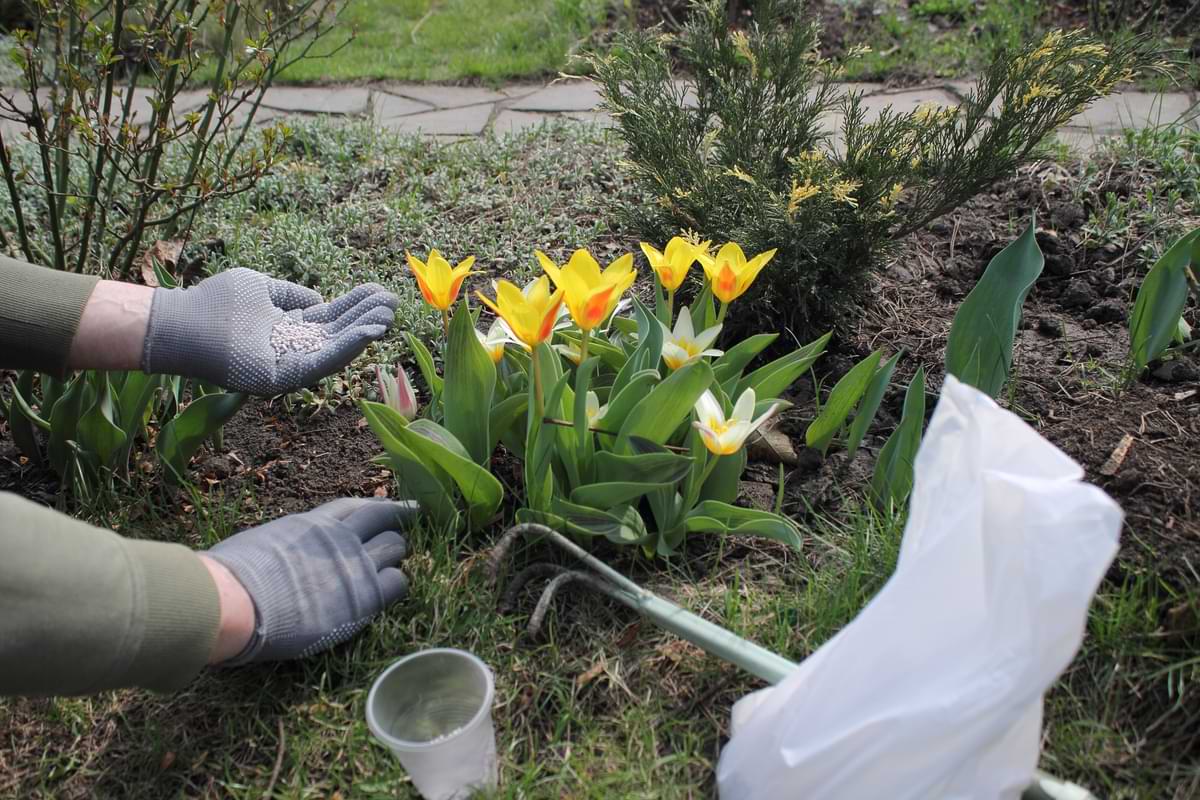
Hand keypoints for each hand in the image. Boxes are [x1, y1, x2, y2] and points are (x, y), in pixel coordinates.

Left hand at [141, 268, 398, 394]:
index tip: (381, 291)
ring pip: (335, 350)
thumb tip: (320, 300)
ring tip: (388, 318)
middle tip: (395, 303)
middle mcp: (292, 349)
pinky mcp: (284, 378)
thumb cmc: (215, 303)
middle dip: (367, 318)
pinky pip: (321, 363)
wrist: (182, 323)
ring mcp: (289, 365)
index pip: (330, 318)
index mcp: (288, 328)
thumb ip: (291, 294)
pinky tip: (367, 332)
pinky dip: (346, 348)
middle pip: (338, 334)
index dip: (356, 305)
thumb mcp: (261, 286)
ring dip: (364, 334)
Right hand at [203, 498, 416, 664]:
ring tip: (391, 564)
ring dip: (395, 555)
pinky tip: (388, 591)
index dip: (372, 506)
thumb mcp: (260, 543)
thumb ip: (282, 543)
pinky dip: (396, 584)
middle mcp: (339, 538)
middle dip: (394, 524)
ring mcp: (355, 566)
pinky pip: (397, 583)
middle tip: (404, 530)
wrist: (234, 602)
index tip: (385, 506)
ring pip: (396, 547)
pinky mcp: (364, 597)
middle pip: (384, 519)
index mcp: (312, 524)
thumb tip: (273, 551)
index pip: (354, 506)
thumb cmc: (231, 576)